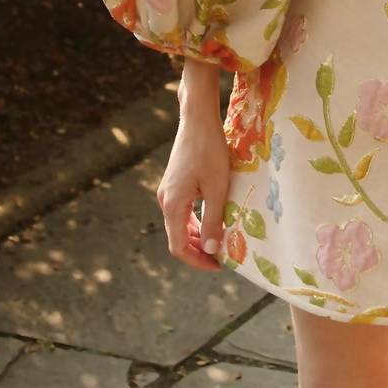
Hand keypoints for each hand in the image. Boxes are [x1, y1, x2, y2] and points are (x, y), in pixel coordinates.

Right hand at [158, 60, 230, 271]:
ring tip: (220, 242)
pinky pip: (182, 212)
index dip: (197, 261)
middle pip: (177, 238)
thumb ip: (213, 221)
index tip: (219, 266)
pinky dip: (195, 223)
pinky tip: (212, 222)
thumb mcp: (217, 189)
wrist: (197, 121)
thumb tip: (211, 250)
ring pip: (179, 225)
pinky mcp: (174, 184)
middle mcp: (165, 201)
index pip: (178, 247)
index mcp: (172, 205)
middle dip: (198, 251)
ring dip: (197, 238)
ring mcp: (168, 192)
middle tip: (222, 258)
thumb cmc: (210, 152)